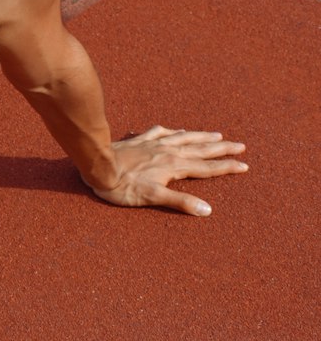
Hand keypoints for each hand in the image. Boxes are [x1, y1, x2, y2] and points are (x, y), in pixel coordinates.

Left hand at [85, 125, 247, 215]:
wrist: (97, 165)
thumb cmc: (123, 186)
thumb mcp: (153, 198)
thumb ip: (180, 203)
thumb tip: (207, 210)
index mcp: (175, 166)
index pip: (207, 168)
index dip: (226, 167)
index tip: (244, 166)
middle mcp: (168, 151)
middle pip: (201, 149)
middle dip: (222, 149)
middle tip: (241, 146)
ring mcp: (154, 143)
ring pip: (184, 138)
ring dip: (202, 137)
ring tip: (217, 135)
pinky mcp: (139, 140)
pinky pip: (160, 132)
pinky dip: (172, 131)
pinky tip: (176, 130)